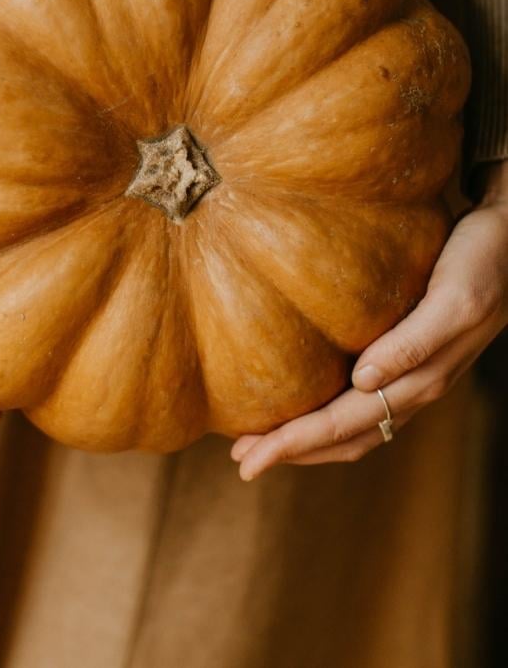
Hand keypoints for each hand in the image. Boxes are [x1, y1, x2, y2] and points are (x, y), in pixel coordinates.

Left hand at [231, 161, 507, 480]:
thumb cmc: (481, 264)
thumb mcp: (452, 301)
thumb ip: (412, 344)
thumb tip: (364, 382)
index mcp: (420, 380)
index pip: (344, 424)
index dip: (295, 444)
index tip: (249, 457)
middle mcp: (414, 388)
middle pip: (344, 436)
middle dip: (292, 450)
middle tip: (241, 458)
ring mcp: (414, 380)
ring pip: (355, 429)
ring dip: (309, 442)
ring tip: (262, 443)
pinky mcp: (412, 363)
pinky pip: (366, 408)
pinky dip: (330, 420)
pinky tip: (307, 409)